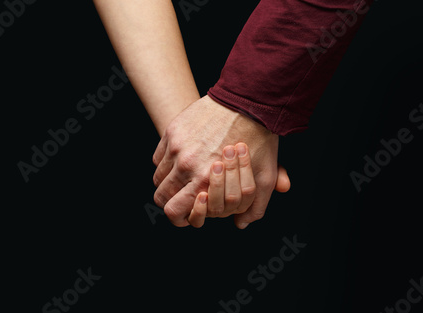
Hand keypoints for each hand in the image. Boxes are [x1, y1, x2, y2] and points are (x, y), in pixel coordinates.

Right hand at [152, 95, 281, 228]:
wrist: (248, 101)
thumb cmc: (258, 139)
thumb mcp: (264, 177)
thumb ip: (255, 206)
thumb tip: (241, 224)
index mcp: (204, 181)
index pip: (173, 211)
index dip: (177, 216)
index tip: (185, 212)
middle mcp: (185, 166)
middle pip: (161, 196)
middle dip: (171, 199)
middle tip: (184, 195)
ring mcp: (176, 147)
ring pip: (158, 176)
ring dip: (169, 180)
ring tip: (186, 175)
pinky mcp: (173, 131)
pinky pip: (159, 156)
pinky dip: (167, 161)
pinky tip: (182, 158)